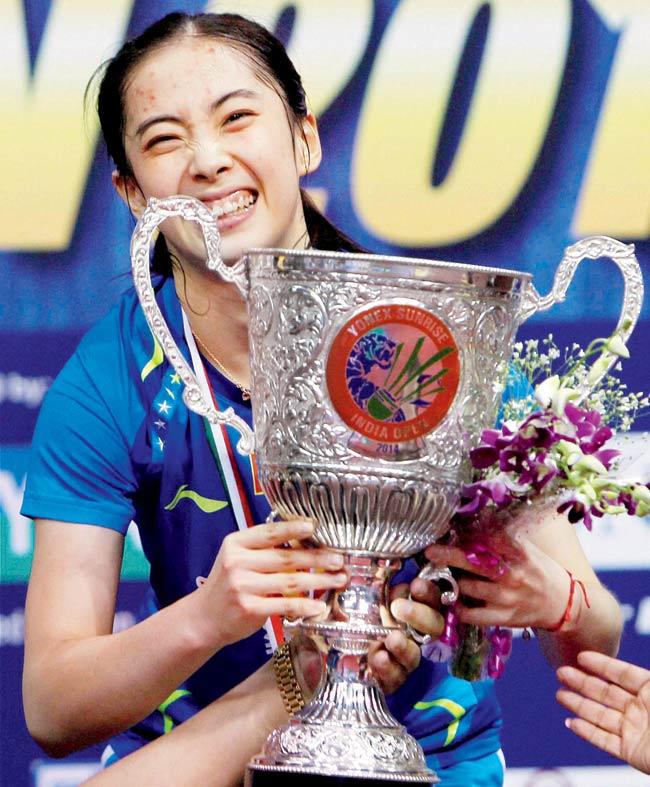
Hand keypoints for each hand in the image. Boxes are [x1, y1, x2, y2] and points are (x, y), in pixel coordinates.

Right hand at [200, 519, 346, 647]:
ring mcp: (242, 586)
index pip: (269, 532)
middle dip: (317, 558)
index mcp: (236, 543)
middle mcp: (237, 562)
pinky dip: (304, 605)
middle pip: (285, 557)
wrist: (203, 618)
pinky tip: (319, 606)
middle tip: (339, 559)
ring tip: (338, 579)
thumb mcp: (238, 559)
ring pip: (289, 580)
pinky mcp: (248, 608)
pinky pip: (283, 604)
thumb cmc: (229, 584)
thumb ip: (264, 550)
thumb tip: (306, 542)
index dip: (293, 529)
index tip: (315, 527)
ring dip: (319, 581)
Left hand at [368, 580, 445, 693]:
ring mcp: (404, 657)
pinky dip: (387, 666)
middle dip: (420, 615)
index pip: (432, 598)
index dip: (428, 593)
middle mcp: (414, 633)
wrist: (336, 650)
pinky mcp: (391, 678)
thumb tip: (383, 572)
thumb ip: (378, 585)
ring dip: (404, 646)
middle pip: (433, 626)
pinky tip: (378, 656)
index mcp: (413, 608)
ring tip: (391, 638)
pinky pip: (394, 676)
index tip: (416, 585)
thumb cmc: (358, 615)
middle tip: (398, 607)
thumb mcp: (365, 594)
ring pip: (414, 655)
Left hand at [424, 534, 570, 630]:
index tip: (449, 527)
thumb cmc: (540, 570)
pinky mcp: (504, 618)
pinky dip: (460, 608)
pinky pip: (473, 615)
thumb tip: (474, 518)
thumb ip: (503, 536)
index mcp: (519, 553)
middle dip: (449, 555)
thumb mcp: (527, 548)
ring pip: (469, 588)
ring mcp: (507, 598)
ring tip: (444, 575)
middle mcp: (512, 575)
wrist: (563, 604)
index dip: (467, 533)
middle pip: (474, 562)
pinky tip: (455, 601)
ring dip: (453, 581)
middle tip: (431, 551)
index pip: (490, 539)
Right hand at [557, 651, 649, 773]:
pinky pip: (604, 740)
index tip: (581, 656)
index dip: (602, 664)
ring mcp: (635, 731)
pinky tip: (571, 722)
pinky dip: (586, 732)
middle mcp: (642, 710)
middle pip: (606, 693)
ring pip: (600, 715)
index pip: (622, 673)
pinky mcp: (632, 753)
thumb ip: (648, 677)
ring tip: (560, 694)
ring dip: (579, 704)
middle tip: (562, 672)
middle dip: (582, 682)